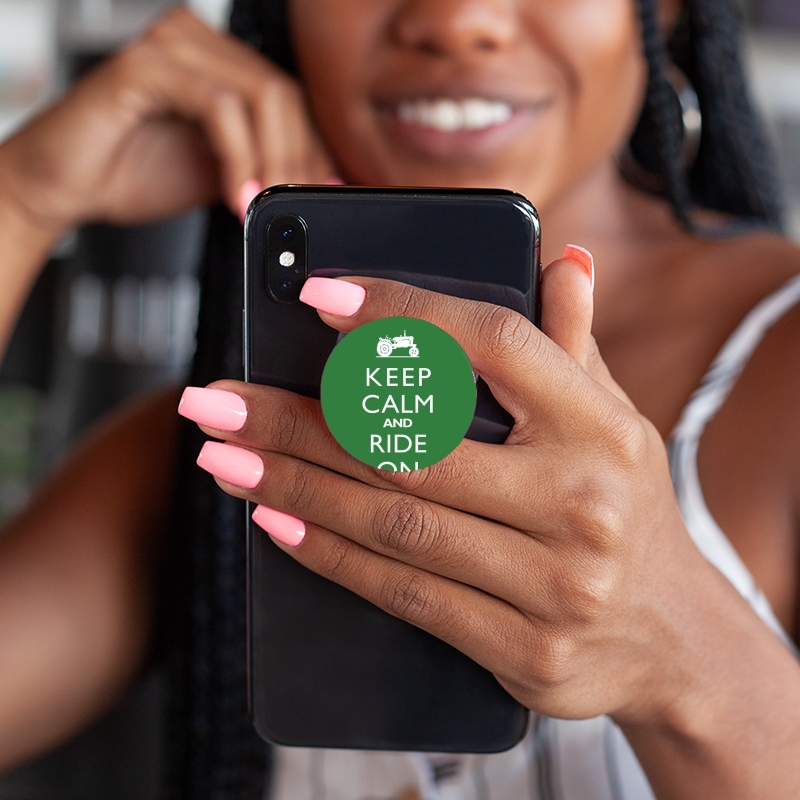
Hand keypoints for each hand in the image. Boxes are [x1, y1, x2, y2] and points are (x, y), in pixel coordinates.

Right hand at [0, 8, 335, 234]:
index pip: (289, 99)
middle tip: (293, 207)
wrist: (64, 186)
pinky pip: (219, 106)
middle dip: (298, 161)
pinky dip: (238, 157)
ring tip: (263, 206)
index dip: (313, 150)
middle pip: (283, 94)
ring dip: (273, 161)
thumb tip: (316, 183)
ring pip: (260, 96)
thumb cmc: (131, 173)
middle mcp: (197, 42)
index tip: (321, 195)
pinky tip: (236, 195)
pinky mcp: (145, 64)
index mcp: (218, 62)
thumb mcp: (220, 174)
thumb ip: (263, 167)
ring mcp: (170, 46)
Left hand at [183, 253, 716, 730]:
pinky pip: (406, 595)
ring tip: (221, 455)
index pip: (491, 344)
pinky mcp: (526, 650)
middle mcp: (582, 500)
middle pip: (412, 445)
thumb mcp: (614, 418)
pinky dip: (330, 555)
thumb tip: (558, 259)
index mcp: (602, 425)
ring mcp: (556, 583)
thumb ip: (572, 343)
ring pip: (394, 523)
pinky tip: (275, 520)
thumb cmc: (623, 505)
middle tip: (214, 397)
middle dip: (297, 419)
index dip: (400, 316)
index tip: (317, 297)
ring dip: (292, 484)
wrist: (672, 636)